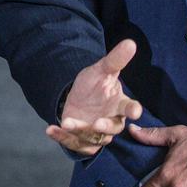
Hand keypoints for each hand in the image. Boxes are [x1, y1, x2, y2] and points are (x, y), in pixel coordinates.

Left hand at [46, 39, 141, 154]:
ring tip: (66, 122)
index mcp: (120, 104)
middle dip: (105, 127)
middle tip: (96, 123)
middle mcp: (111, 121)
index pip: (130, 108)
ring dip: (79, 131)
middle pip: (113, 128)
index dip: (133, 110)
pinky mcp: (83, 141)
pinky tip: (51, 129)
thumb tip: (131, 42)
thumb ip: (115, 60)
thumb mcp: (101, 69)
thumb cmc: (95, 84)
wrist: (77, 97)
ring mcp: (97, 133)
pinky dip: (62, 138)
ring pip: (92, 138)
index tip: (135, 111)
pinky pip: (74, 144)